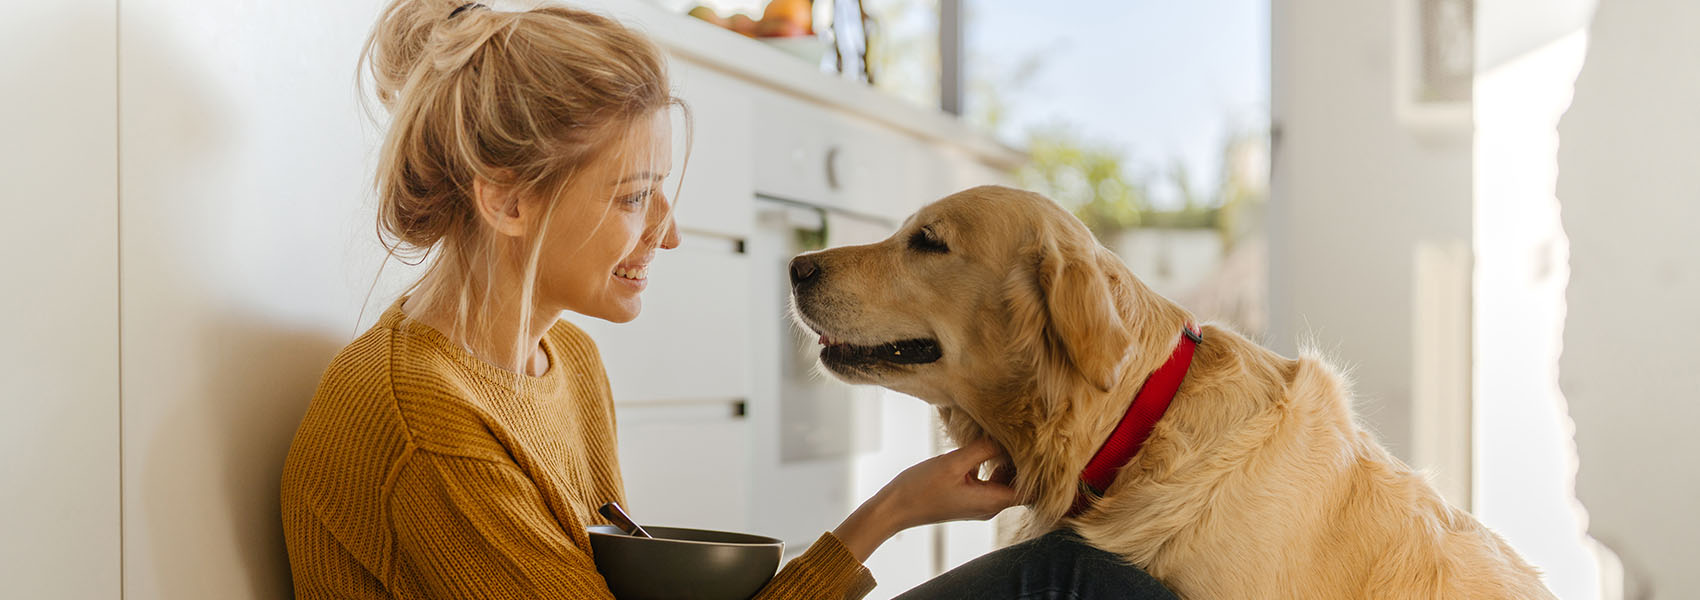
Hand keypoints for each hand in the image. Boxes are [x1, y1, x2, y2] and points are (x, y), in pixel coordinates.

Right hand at [832, 438, 1019, 561]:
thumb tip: (1007, 438)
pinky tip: (982, 449)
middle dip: (1022, 463)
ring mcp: (980, 504)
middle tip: (1018, 436)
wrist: (895, 508)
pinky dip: (991, 466)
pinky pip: (990, 482)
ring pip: (1005, 482)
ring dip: (1005, 463)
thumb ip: (983, 450)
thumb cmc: (921, 488)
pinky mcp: (969, 499)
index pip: (1032, 492)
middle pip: (1021, 486)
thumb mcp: (953, 463)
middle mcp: (990, 506)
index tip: (1034, 449)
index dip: (1038, 473)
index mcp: (991, 501)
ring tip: (1000, 439)